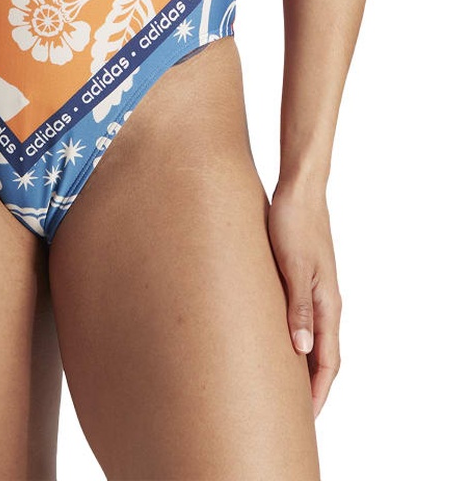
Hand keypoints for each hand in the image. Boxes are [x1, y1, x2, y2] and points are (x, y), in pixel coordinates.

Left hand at [266, 181, 340, 417]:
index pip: (328, 360)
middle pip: (324, 354)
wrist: (299, 188)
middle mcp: (326, 300)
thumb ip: (298, 306)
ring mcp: (316, 289)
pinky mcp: (303, 277)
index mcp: (328, 302)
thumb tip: (301, 349)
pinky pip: (304, 318)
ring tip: (284, 387)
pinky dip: (296, 339)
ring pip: (314, 337)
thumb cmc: (295, 222)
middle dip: (312, 386)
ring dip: (303, 364)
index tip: (306, 418)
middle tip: (292, 414)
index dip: (318, 391)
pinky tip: (277, 342)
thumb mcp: (293, 265)